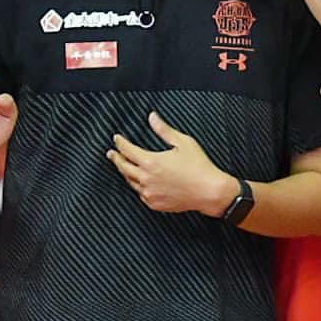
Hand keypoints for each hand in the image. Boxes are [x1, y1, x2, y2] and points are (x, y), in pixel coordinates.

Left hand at [107, 111, 235, 215]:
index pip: (127, 150)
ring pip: (130, 182)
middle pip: (124, 167)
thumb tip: (152, 117)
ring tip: (123, 166)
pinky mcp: (155, 203)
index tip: (117, 138)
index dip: (120, 143)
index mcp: (151, 162)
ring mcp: (149, 193)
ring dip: (125, 172)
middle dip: (116, 158)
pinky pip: (140, 193)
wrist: (209, 192)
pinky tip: (139, 181)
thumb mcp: (182, 142)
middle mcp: (146, 179)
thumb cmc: (198, 166)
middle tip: (112, 153)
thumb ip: (164, 130)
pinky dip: (137, 185)